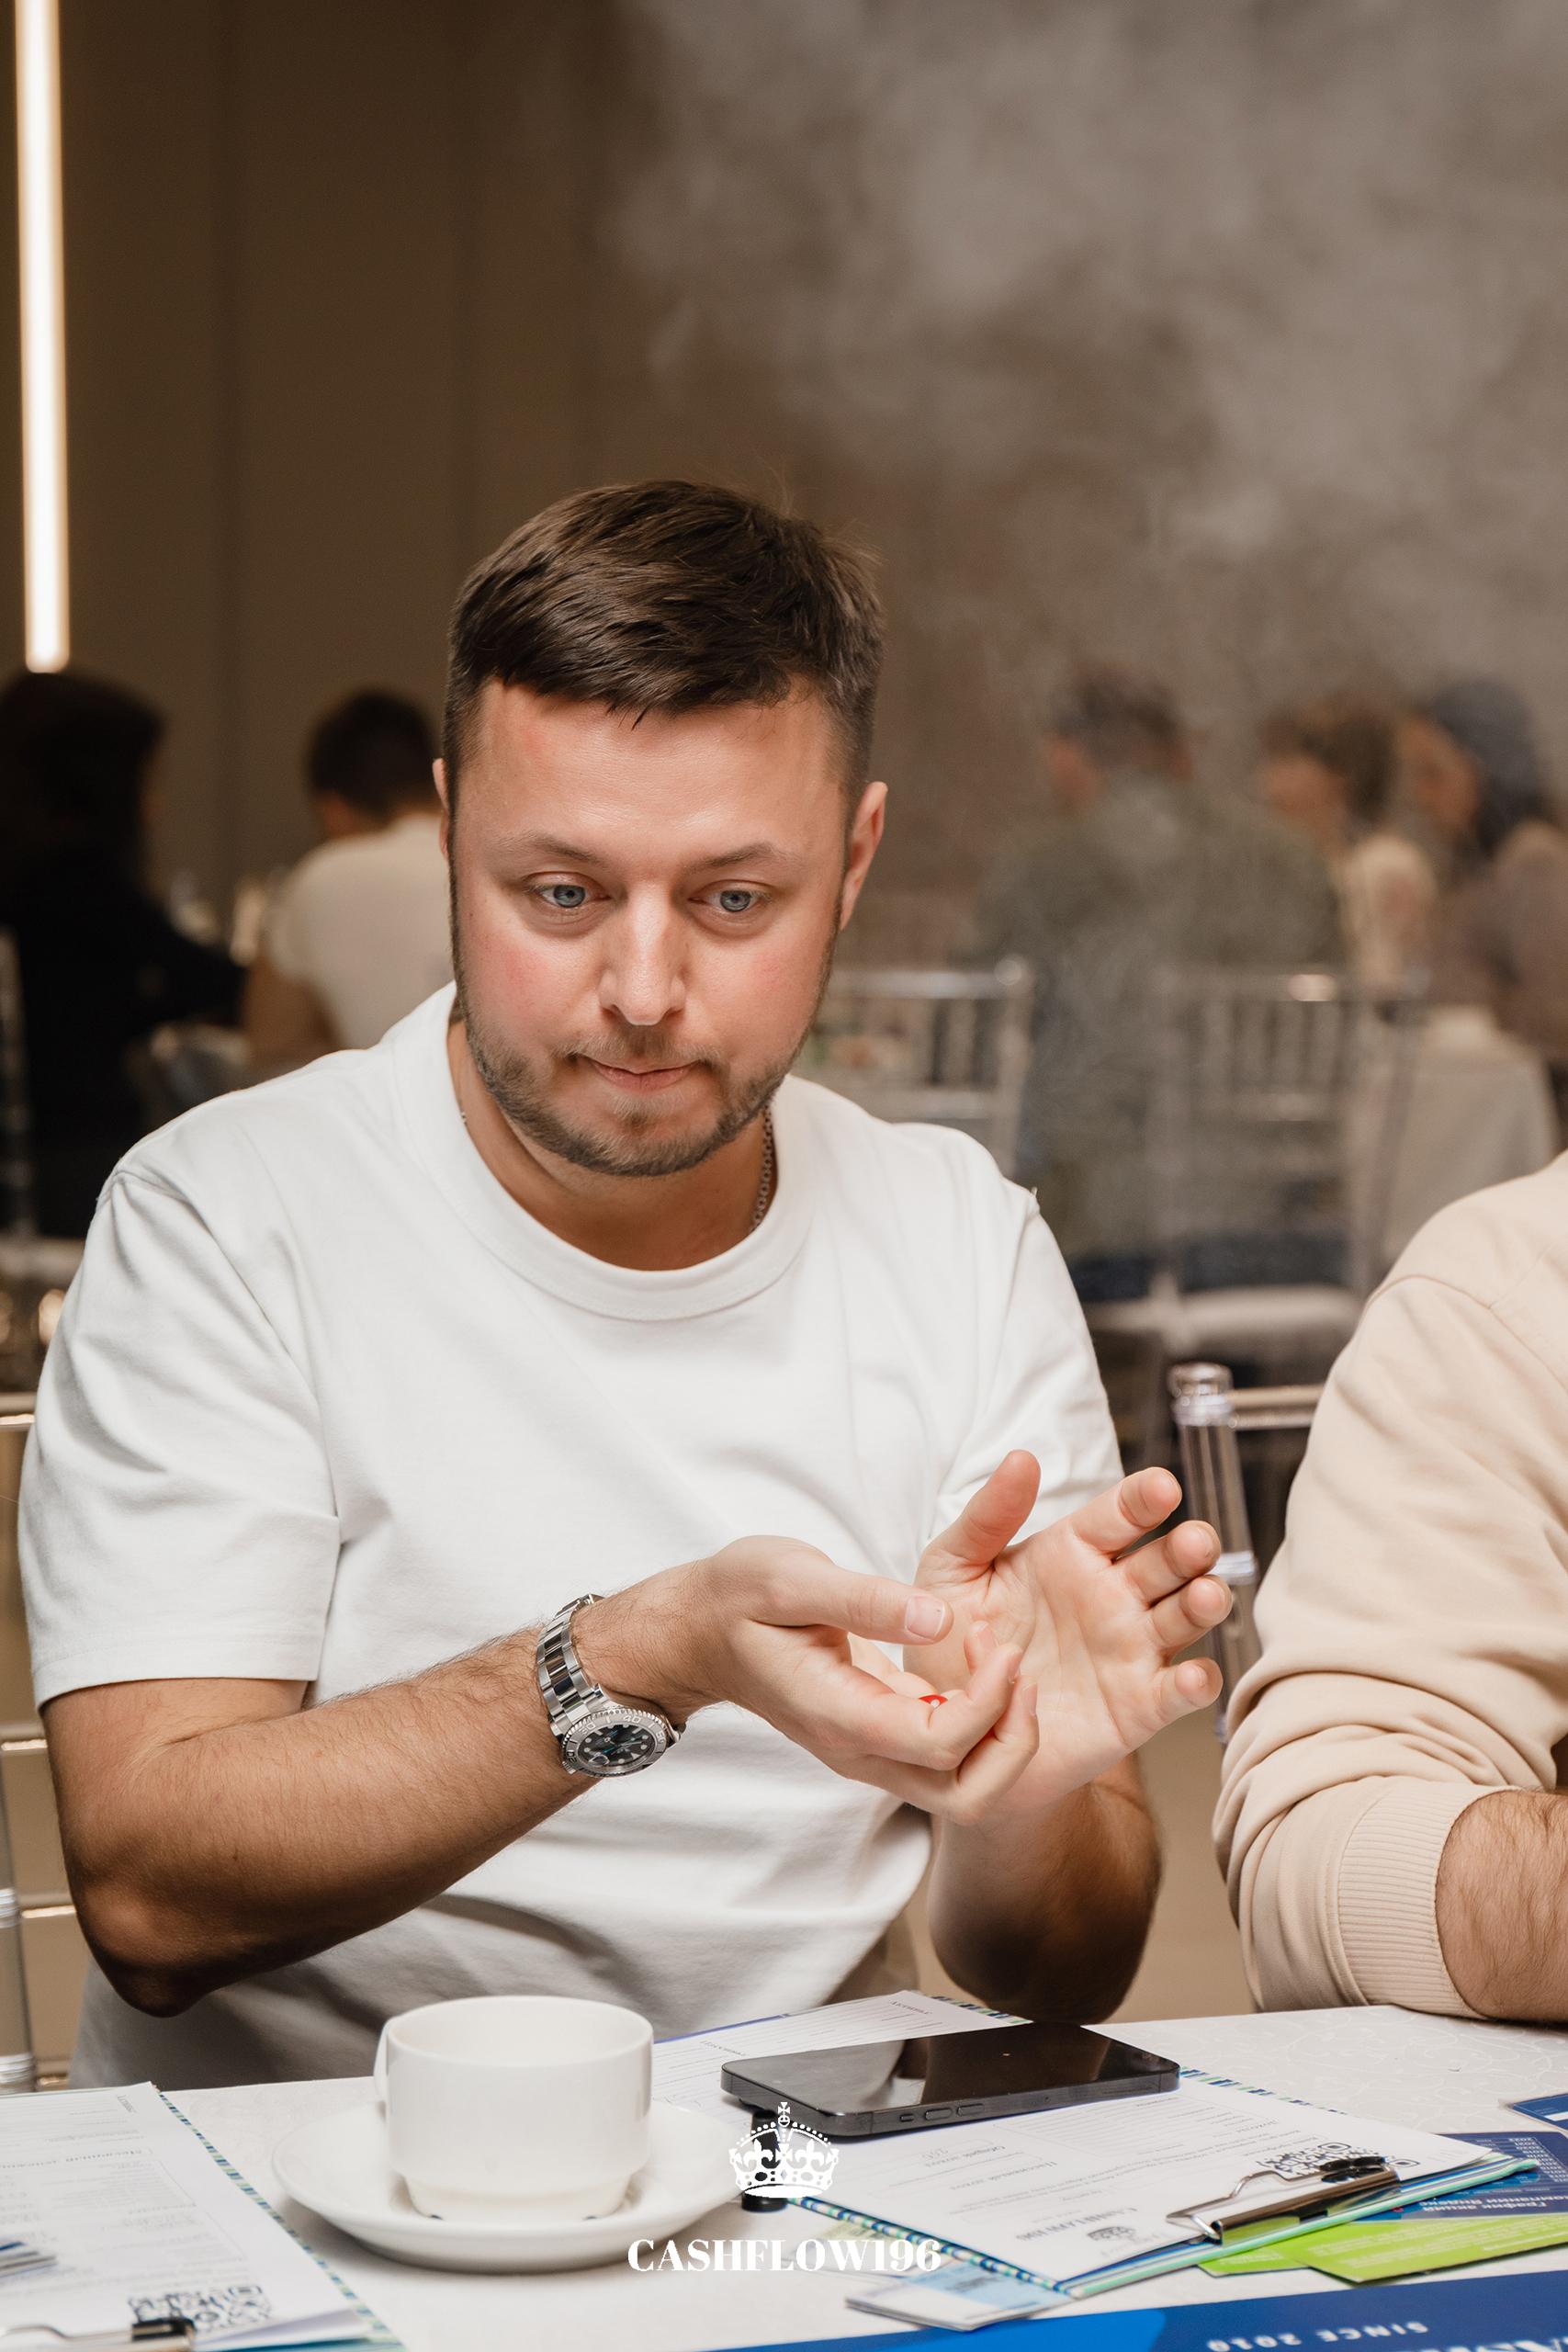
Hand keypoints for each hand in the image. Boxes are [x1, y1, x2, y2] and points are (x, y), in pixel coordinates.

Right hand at [578, 1541, 1039, 1824]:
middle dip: (1011, 1739)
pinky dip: (983, 1720)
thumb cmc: (739, 1598)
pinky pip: (949, 1757)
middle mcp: (858, 1752)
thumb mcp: (791, 1576)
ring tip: (1005, 1664)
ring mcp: (870, 1752)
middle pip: (964, 1794)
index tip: (998, 1641)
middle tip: (1016, 1664)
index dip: (985, 1703)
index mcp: (838, 1717)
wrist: (700, 1632)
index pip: (937, 1746)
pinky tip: (980, 1658)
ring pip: (963, 1787)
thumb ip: (864, 1600)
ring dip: (1003, 1735)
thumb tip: (939, 1620)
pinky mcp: (881, 1736)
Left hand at [909, 1456, 1230, 1813]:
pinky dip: (1197, 1683)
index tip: (1161, 1487)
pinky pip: (1181, 1691)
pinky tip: (1192, 1677)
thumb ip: (986, 1517)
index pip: (1119, 1514)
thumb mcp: (952, 1573)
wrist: (954, 1733)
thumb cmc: (954, 1643)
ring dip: (1204, 1603)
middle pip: (1168, 1560)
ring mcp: (1132, 1648)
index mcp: (1073, 1552)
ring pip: (1187, 1616)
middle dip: (1189, 1547)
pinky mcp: (1139, 1705)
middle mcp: (1113, 1595)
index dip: (1143, 1498)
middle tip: (1194, 1542)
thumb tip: (1022, 1457)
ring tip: (1204, 1595)